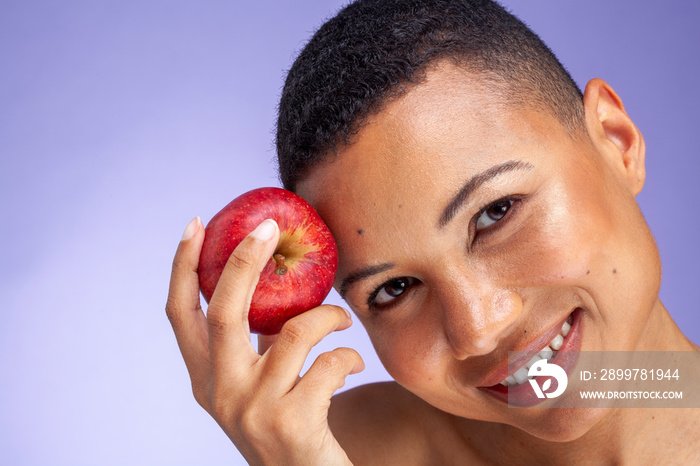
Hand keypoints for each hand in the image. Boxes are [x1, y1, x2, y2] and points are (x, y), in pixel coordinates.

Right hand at [166, 217, 363, 464]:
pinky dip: (348, 355)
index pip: (179, 314)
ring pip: (294, 332)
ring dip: (329, 315)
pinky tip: (352, 364)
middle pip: (224, 310)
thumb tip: (275, 277)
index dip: (183, 266)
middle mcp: (220, 394)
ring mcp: (254, 410)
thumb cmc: (288, 424)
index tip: (196, 224)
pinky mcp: (294, 424)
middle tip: (269, 228)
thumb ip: (257, 341)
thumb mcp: (258, 384)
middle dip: (244, 260)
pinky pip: (330, 364)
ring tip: (342, 320)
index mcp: (205, 379)